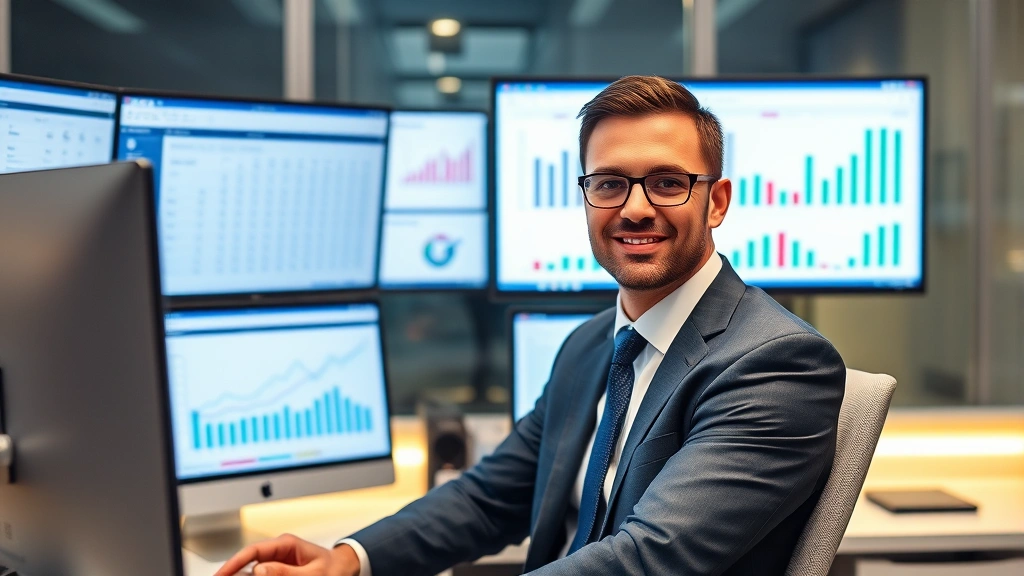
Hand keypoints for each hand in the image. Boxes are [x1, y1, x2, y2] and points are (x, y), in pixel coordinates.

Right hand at [214, 534, 359, 575]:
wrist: (346, 570)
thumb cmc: (334, 569)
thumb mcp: (313, 573)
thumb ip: (286, 572)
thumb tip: (259, 569)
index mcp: (286, 544)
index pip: (253, 551)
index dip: (233, 563)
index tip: (220, 575)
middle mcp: (279, 552)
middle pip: (248, 563)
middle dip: (234, 573)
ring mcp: (278, 563)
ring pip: (253, 572)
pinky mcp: (279, 572)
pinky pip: (263, 575)